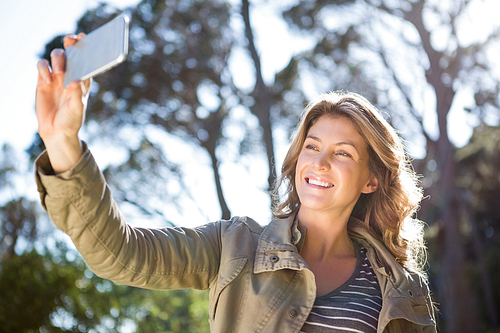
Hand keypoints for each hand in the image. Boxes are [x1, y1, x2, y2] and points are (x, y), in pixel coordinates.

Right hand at [35, 34, 91, 172]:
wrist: (56, 131)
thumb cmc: (71, 120)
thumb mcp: (76, 108)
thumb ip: (76, 94)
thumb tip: (75, 80)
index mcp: (83, 80)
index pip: (85, 59)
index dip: (84, 47)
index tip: (83, 37)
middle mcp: (70, 75)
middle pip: (70, 53)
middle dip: (70, 45)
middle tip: (69, 41)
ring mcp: (56, 77)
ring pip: (56, 57)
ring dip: (58, 59)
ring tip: (59, 72)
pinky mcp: (43, 81)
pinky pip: (42, 66)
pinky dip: (43, 69)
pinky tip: (47, 81)